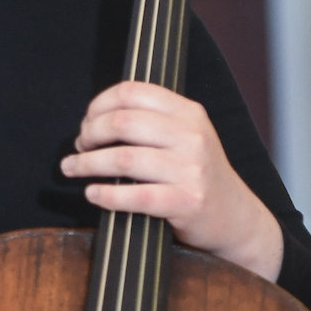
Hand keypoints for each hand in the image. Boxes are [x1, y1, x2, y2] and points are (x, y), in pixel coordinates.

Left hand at [59, 80, 283, 281]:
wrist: (236, 218)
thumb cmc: (199, 174)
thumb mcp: (186, 135)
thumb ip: (151, 121)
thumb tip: (94, 120)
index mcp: (188, 112)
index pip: (133, 92)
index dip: (99, 104)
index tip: (87, 120)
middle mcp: (191, 135)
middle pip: (122, 122)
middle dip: (89, 134)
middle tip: (79, 146)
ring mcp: (191, 169)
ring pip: (122, 159)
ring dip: (88, 164)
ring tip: (74, 168)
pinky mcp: (186, 202)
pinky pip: (135, 196)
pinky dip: (106, 194)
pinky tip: (93, 193)